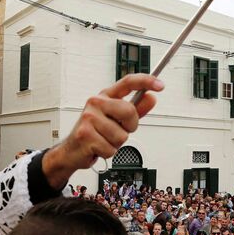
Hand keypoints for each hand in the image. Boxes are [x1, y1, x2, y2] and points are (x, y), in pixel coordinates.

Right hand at [42, 74, 163, 188]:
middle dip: (129, 127)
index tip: (160, 85)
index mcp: (105, 96)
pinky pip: (111, 148)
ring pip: (121, 135)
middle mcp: (96, 103)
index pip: (128, 82)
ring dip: (116, 143)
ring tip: (104, 140)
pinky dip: (108, 153)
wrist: (72, 151)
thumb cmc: (96, 133)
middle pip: (129, 111)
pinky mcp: (86, 135)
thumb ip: (136, 109)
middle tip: (117, 131)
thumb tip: (151, 98)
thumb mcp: (117, 119)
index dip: (146, 81)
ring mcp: (89, 118)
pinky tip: (97, 148)